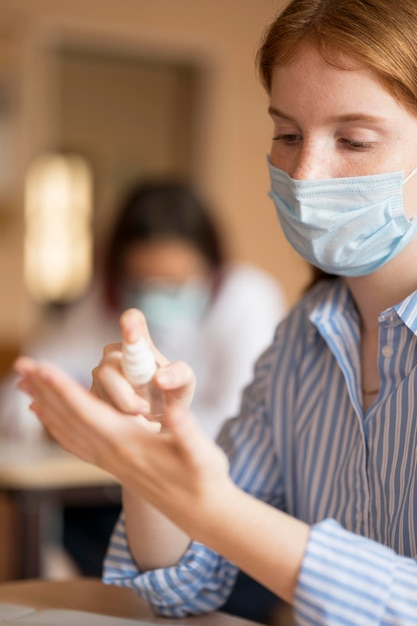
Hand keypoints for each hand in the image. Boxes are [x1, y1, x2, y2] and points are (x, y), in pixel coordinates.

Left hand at [14, 357, 230, 537]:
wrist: (201, 512)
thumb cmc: (204, 478)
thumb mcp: (202, 452)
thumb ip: (187, 431)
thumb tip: (175, 410)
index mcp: (128, 443)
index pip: (87, 411)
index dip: (63, 388)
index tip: (41, 367)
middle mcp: (111, 453)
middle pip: (68, 417)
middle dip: (43, 389)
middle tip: (21, 364)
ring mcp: (108, 461)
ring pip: (66, 429)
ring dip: (44, 404)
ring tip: (25, 384)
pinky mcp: (112, 464)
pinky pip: (74, 443)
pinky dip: (55, 426)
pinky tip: (45, 416)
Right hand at [91, 308, 195, 416]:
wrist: (161, 424)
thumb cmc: (172, 397)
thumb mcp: (184, 385)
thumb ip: (179, 375)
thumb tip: (159, 379)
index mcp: (138, 344)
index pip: (132, 321)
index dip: (130, 324)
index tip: (133, 330)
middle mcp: (113, 355)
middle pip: (108, 370)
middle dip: (127, 397)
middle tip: (145, 410)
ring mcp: (98, 376)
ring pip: (102, 394)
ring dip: (124, 413)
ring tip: (143, 419)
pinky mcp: (89, 398)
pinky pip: (97, 411)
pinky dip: (117, 422)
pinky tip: (130, 424)